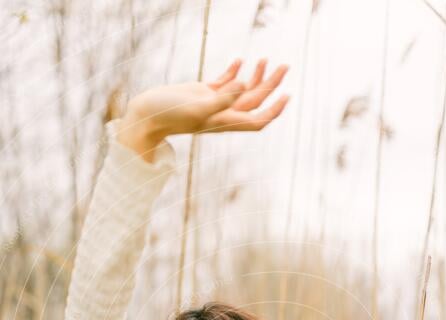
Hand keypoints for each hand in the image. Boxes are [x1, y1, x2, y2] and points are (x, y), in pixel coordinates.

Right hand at [123, 58, 289, 142]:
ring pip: (241, 91)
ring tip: (265, 60)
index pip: (257, 120)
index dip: (274, 110)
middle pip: (254, 101)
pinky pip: (224, 83)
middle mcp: (222, 113)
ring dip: (255, 76)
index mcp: (224, 121)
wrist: (146, 114)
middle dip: (271, 84)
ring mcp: (212, 103)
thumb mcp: (198, 106)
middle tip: (285, 66)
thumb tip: (245, 85)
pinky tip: (240, 61)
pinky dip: (234, 72)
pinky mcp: (202, 93)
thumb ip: (223, 98)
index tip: (286, 96)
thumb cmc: (169, 114)